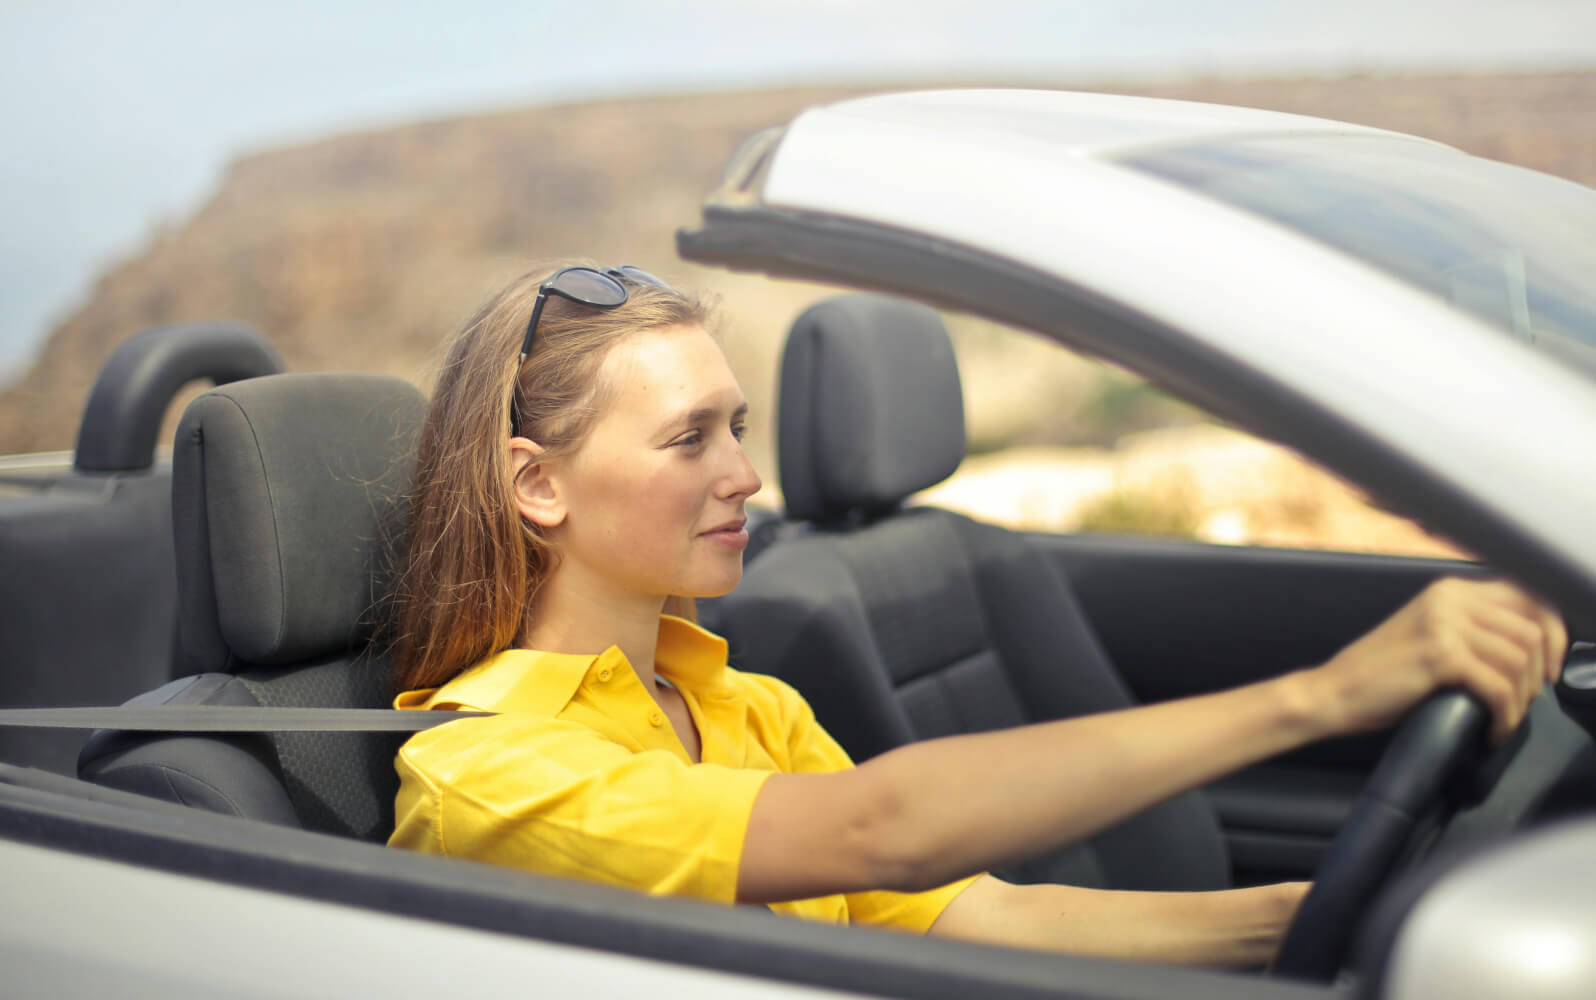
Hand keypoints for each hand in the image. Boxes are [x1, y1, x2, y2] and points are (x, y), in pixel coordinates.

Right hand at [1305, 578, 1565, 743]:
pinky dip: (1504, 717)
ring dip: (1521, 699)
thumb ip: (1472, 630)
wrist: (1334, 692)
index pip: (1529, 596)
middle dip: (1540, 673)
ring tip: (1503, 718)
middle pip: (1531, 629)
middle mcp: (1450, 598)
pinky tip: (1492, 731)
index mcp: (1450, 590)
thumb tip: (1530, 650)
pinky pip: (1498, 688)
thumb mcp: (1430, 636)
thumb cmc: (1380, 675)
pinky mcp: (1440, 656)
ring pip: (1519, 660)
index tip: (1550, 668)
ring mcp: (1444, 624)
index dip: (1553, 633)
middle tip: (1525, 701)